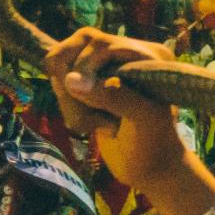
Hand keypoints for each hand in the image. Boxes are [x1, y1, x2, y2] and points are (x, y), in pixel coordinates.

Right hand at [43, 30, 214, 214]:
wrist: (150, 170)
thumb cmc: (154, 144)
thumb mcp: (143, 118)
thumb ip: (113, 94)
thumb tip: (70, 80)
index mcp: (149, 54)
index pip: (99, 44)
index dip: (85, 69)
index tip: (91, 100)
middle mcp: (126, 54)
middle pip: (71, 55)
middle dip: (76, 93)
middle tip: (100, 120)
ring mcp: (104, 69)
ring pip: (60, 71)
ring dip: (72, 104)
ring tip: (99, 124)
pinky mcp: (89, 86)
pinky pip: (59, 87)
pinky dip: (69, 108)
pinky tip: (93, 124)